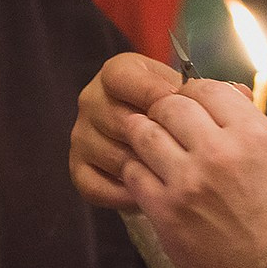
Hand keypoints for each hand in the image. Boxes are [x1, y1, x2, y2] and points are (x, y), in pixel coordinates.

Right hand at [70, 53, 182, 209]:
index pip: (121, 77)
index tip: (180, 107)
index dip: (151, 91)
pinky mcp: (78, 167)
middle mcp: (91, 100)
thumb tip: (188, 101)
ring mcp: (81, 135)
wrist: (165, 137)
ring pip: (113, 157)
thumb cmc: (175, 111)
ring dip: (144, 169)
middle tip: (182, 151)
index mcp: (115, 73)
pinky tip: (147, 194)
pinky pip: (95, 187)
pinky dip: (122, 195)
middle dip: (155, 139)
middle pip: (120, 121)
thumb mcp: (182, 90)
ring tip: (170, 174)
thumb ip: (183, 92)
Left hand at [120, 78, 266, 267]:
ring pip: (145, 134)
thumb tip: (224, 99)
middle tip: (164, 121)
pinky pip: (134, 173)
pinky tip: (145, 174)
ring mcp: (188, 181)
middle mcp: (218, 151)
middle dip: (164, 110)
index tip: (189, 102)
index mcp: (252, 134)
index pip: (207, 88)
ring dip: (143, 133)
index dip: (193, 92)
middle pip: (170, 106)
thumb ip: (248, 127)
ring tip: (147, 141)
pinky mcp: (166, 211)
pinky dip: (135, 168)